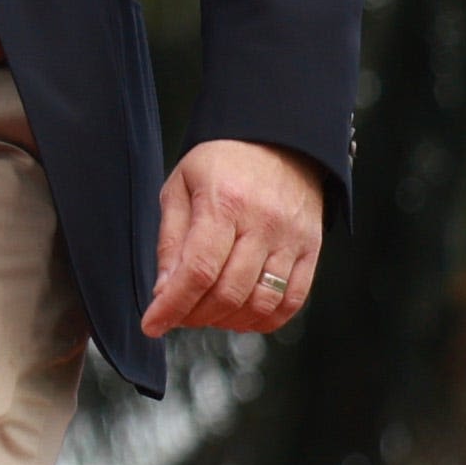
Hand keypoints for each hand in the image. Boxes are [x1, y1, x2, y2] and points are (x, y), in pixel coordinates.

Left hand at [145, 137, 325, 336]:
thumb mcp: (181, 187)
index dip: (173, 305)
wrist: (279, 140)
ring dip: (228, 321)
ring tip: (206, 314)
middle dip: (195, 315)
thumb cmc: (222, 163)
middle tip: (177, 315)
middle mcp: (263, 224)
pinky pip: (293, 300)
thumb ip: (171, 240)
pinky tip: (241, 317)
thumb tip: (163, 291)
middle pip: (229, 292)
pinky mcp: (312, 250)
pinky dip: (264, 319)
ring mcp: (292, 239)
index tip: (153, 324)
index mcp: (225, 203)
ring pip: (261, 302)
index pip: (198, 270)